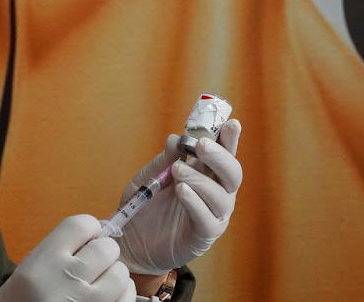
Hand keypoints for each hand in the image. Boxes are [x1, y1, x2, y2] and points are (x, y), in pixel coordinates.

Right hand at [0, 215, 135, 301]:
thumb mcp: (27, 271)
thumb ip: (58, 251)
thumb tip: (96, 234)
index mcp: (44, 262)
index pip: (81, 225)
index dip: (89, 228)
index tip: (88, 236)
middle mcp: (66, 280)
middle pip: (106, 248)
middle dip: (103, 253)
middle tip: (94, 263)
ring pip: (120, 273)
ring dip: (113, 275)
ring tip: (99, 282)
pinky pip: (126, 297)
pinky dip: (121, 295)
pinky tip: (108, 297)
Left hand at [115, 119, 242, 274]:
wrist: (131, 239)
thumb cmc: (146, 203)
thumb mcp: (151, 175)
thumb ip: (166, 159)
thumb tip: (176, 139)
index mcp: (207, 174)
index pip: (225, 153)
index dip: (230, 139)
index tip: (231, 123)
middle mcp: (217, 193)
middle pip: (232, 173)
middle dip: (219, 156)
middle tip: (200, 145)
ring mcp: (213, 215)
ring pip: (221, 196)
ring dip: (200, 179)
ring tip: (178, 170)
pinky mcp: (203, 235)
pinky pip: (207, 219)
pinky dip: (196, 202)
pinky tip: (182, 190)